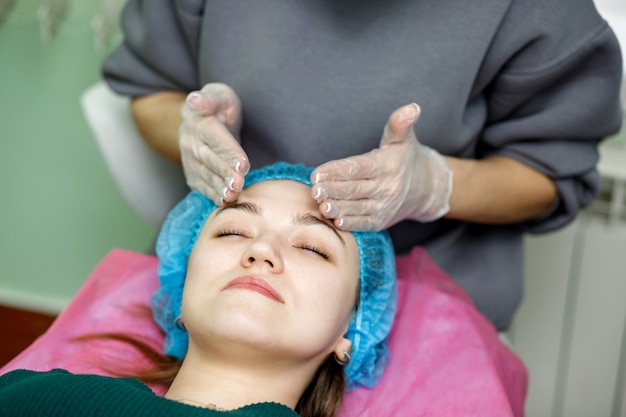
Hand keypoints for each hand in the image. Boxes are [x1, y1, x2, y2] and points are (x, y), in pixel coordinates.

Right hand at [179, 83, 249, 203]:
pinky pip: (202, 185)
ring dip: (219, 187)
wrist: (201, 120)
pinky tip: (225, 201)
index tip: (243, 164)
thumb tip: (197, 102)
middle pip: (209, 159)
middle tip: (238, 184)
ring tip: (232, 195)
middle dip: (224, 173)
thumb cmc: (218, 106)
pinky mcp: (192, 173)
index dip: (228, 151)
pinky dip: (213, 194)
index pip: (215, 138)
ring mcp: (189, 159)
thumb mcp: (217, 94)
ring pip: (205, 175)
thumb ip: (210, 98)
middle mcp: (190, 142)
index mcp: (199, 122)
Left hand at [311, 103, 452, 230]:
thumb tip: (411, 108)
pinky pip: (364, 223)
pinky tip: (335, 221)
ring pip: (357, 207)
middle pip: (355, 188)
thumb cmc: (405, 159)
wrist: (425, 188)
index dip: (338, 170)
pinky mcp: (380, 221)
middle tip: (314, 190)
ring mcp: (384, 206)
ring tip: (321, 205)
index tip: (318, 172)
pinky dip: (350, 224)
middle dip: (333, 190)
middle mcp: (386, 187)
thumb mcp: (403, 139)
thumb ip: (399, 124)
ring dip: (338, 208)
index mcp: (386, 165)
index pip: (358, 167)